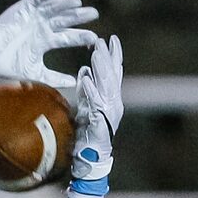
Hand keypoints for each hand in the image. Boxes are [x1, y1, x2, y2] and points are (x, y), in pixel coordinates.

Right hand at [0, 0, 98, 92]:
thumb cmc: (9, 66)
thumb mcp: (36, 73)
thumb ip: (54, 77)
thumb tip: (73, 82)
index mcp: (45, 40)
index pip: (67, 37)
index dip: (80, 37)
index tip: (94, 39)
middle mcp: (42, 26)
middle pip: (65, 19)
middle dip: (79, 16)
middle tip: (94, 14)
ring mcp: (33, 16)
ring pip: (54, 7)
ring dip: (65, 4)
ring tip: (77, 3)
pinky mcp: (22, 8)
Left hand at [72, 34, 123, 182]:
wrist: (92, 158)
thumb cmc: (88, 134)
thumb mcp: (86, 107)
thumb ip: (86, 90)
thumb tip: (84, 73)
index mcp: (111, 99)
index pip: (114, 73)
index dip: (114, 56)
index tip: (112, 40)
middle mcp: (113, 103)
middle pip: (111, 75)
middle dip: (107, 57)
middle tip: (101, 41)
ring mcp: (108, 112)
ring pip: (104, 86)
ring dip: (99, 69)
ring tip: (95, 53)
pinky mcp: (99, 121)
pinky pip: (94, 103)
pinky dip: (90, 90)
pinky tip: (86, 78)